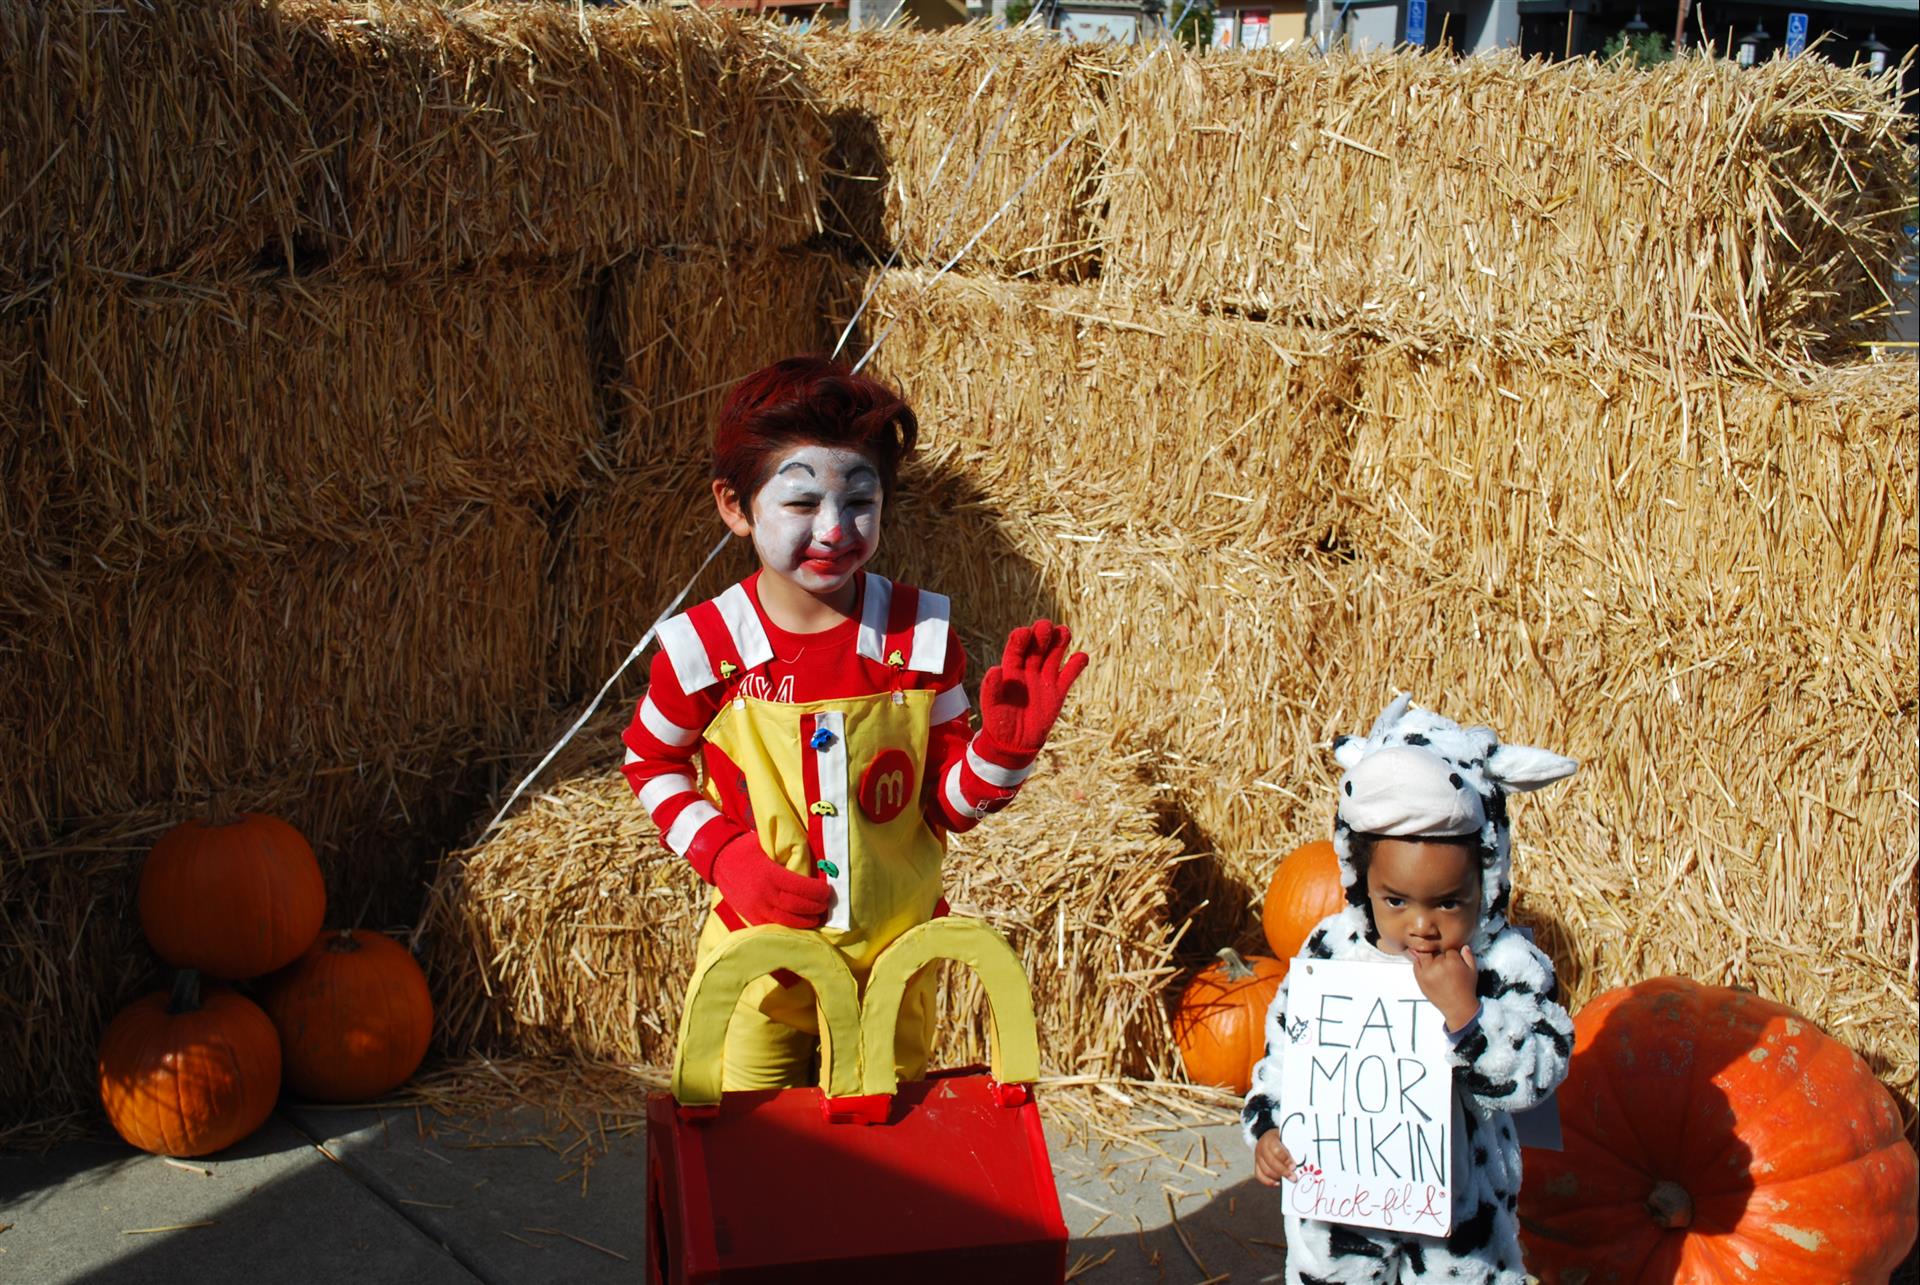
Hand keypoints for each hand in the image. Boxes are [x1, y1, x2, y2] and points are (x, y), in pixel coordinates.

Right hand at [710, 832, 830, 928]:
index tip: (828, 891)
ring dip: (805, 921)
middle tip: (826, 905)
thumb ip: (786, 855)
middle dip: (815, 907)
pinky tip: (798, 924)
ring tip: (817, 918)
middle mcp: (763, 892)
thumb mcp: (767, 846)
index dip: (817, 892)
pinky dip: (787, 926)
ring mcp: (755, 906)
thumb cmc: (747, 849)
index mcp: (770, 874)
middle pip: (796, 906)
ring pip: (786, 920)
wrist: (719, 859)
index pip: (800, 887)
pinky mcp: (749, 915)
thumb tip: (813, 858)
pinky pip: (772, 925)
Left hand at [978, 619, 1088, 755]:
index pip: (1016, 648)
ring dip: (1059, 643)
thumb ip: (992, 688)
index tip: (1025, 633)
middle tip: (1046, 626)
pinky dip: (1076, 665)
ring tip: (1064, 631)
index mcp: (1011, 669)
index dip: (1021, 639)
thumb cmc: (999, 721)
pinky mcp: (1058, 691)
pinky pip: (1069, 674)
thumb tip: (994, 669)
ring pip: (1054, 655)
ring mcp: (1045, 678)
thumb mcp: (992, 705)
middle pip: (1037, 647)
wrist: (1015, 743)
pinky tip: (1082, 657)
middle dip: (1041, 635)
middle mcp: (1028, 669)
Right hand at [1254, 1131, 1297, 1185]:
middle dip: (1283, 1172)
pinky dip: (1269, 1181)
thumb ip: (1293, 1147)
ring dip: (1278, 1177)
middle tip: (1294, 1178)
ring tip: (1289, 1179)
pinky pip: (1259, 1176)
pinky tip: (1278, 1183)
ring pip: (1265, 1171)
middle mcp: (1261, 1147)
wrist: (1271, 1137)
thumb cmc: (1283, 1138)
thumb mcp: (1288, 1137)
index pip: (1277, 1151)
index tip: (1294, 1167)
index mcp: (1270, 1139)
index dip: (1285, 1160)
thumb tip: (1302, 1160)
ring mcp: (1258, 1157)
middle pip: (1271, 1163)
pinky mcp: (1256, 1165)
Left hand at [1410, 944, 1479, 1031]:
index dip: (1451, 955)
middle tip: (1443, 963)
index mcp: (1452, 961)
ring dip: (1428, 958)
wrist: (1458, 1007)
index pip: (1448, 949)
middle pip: (1435, 951)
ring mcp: (1427, 972)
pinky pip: (1416, 965)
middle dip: (1439, 955)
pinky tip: (1427, 969)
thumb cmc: (1467, 989)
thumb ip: (1468, 956)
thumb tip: (1463, 945)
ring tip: (1434, 965)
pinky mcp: (1420, 979)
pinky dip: (1420, 964)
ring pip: (1424, 955)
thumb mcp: (1473, 971)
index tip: (1453, 961)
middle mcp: (1438, 965)